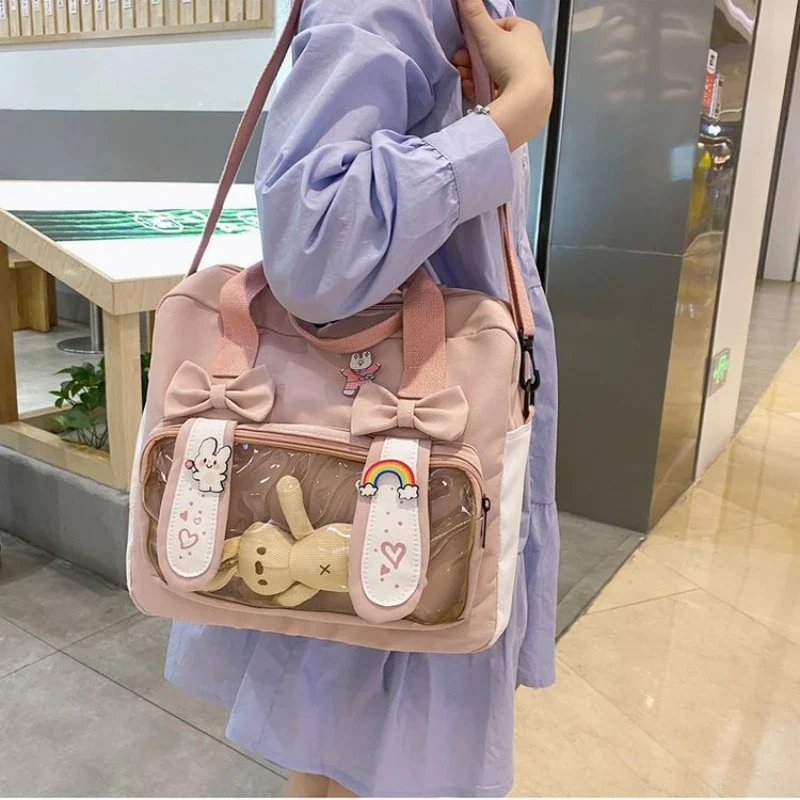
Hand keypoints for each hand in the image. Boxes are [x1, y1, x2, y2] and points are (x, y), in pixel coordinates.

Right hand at [456, 0, 552, 149]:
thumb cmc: (512, 62)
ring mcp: (526, 75)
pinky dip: (483, 88)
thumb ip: (474, 14)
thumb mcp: (488, 34)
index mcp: (527, 31)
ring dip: (474, 74)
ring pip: (493, 70)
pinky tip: (473, 91)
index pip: (500, 26)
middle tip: (460, 62)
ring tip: (465, 78)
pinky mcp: (521, 95)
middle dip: (473, 58)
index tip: (469, 43)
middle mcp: (530, 51)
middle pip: (494, 51)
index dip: (481, 34)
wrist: (528, 100)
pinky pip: (497, 88)